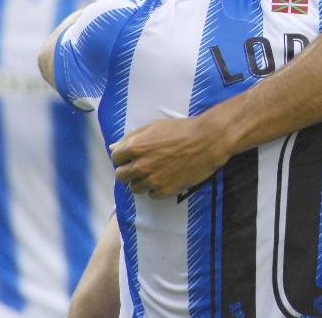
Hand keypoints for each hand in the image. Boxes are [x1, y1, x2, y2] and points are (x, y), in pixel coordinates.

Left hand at [110, 116, 224, 197]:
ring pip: (134, 188)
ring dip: (141, 181)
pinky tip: (166, 178)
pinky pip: (151, 195)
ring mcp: (152, 180)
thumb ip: (131, 138)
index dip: (124, 156)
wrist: (208, 140)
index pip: (115, 158)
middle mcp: (140, 165)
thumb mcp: (154, 127)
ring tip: (155, 172)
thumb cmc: (182, 130)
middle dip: (129, 171)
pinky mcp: (165, 190)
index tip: (133, 156)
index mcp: (135, 147)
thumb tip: (113, 147)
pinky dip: (156, 189)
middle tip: (142, 165)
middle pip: (121, 176)